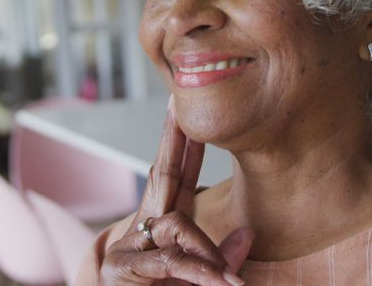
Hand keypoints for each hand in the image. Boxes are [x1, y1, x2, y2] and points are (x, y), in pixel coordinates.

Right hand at [99, 96, 253, 284]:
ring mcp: (129, 247)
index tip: (184, 110)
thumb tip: (249, 233)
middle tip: (179, 103)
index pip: (177, 179)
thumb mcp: (201, 282)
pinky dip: (202, 272)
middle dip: (173, 139)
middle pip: (162, 176)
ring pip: (177, 226)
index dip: (185, 145)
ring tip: (227, 284)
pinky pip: (171, 262)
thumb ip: (219, 259)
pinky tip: (224, 283)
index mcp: (163, 230)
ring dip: (206, 251)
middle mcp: (143, 230)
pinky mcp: (121, 269)